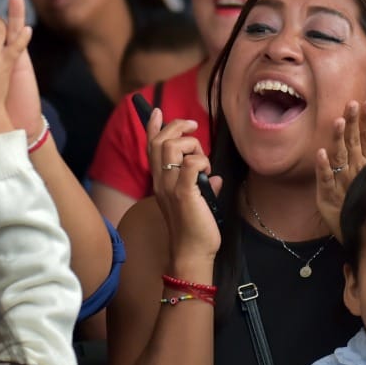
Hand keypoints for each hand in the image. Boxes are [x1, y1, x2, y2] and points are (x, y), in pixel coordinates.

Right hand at [145, 107, 222, 268]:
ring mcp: (171, 187)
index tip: (156, 112)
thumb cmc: (194, 228)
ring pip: (173, 147)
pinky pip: (191, 164)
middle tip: (195, 127)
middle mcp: (161, 181)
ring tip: (203, 160)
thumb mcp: (195, 201)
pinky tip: (208, 172)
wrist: (192, 252)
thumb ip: (201, 184)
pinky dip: (201, 161)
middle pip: (162, 141)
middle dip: (179, 127)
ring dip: (193, 145)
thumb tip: (214, 177)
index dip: (153, 126)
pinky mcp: (184, 193)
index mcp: (161, 181)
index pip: (151, 147)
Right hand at [315, 100, 365, 241]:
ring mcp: (337, 178)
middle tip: (352, 104)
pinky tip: (322, 153)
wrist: (359, 229)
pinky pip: (326, 178)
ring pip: (338, 155)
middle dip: (351, 122)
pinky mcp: (326, 193)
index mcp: (364, 160)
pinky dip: (324, 167)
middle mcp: (350, 166)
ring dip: (337, 138)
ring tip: (338, 122)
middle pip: (350, 140)